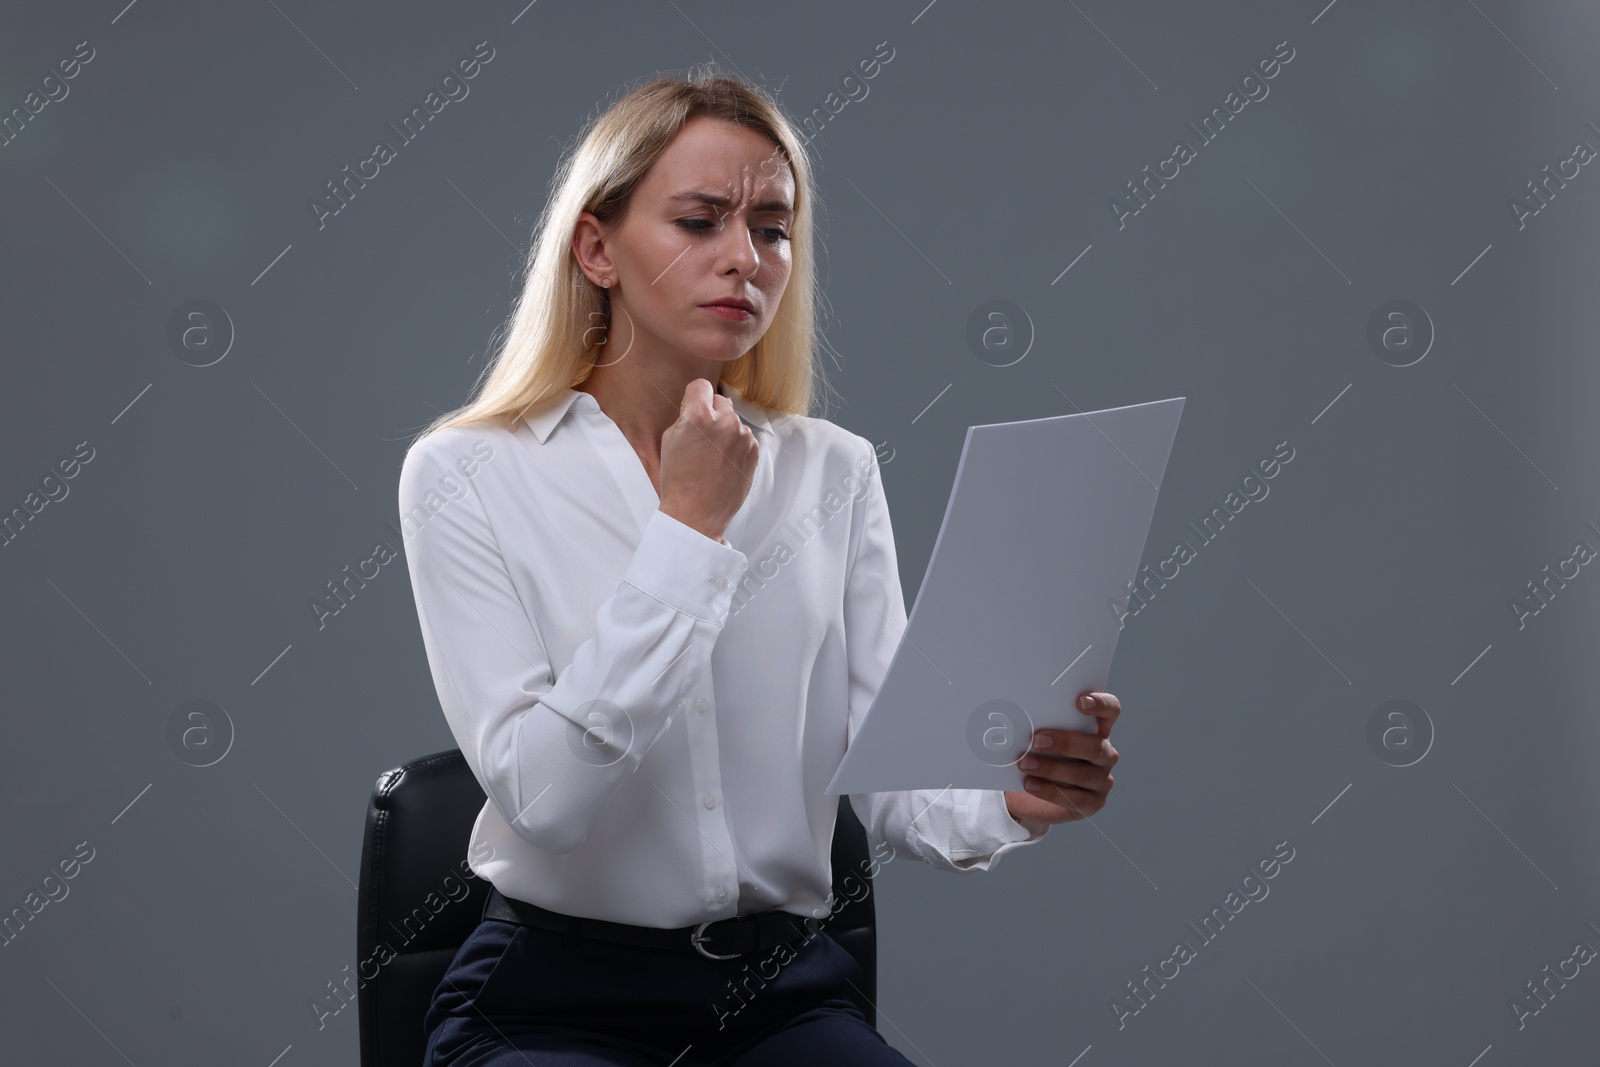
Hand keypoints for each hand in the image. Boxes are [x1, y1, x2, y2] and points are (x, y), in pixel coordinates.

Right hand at [658, 378, 758, 541]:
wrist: (697, 514)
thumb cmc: (679, 480)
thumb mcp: (670, 440)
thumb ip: (686, 416)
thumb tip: (698, 405)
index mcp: (699, 415)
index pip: (701, 386)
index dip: (694, 397)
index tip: (693, 409)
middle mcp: (725, 422)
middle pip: (720, 401)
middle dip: (712, 413)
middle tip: (702, 437)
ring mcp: (743, 437)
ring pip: (733, 421)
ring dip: (725, 431)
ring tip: (712, 456)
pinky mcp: (754, 451)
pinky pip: (745, 438)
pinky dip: (736, 446)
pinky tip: (723, 464)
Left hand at [1003, 691, 1119, 825]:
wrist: (1030, 792)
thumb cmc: (1038, 755)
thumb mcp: (1039, 737)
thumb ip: (1039, 724)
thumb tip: (1016, 716)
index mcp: (1096, 729)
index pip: (1110, 710)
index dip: (1100, 704)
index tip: (1079, 701)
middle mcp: (1104, 753)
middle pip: (1095, 745)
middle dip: (1065, 742)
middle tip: (1036, 739)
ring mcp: (1102, 779)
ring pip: (1082, 773)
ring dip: (1050, 768)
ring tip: (1024, 763)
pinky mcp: (1093, 803)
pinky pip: (1074, 798)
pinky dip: (1049, 790)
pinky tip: (1030, 784)